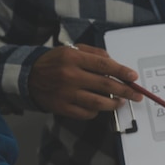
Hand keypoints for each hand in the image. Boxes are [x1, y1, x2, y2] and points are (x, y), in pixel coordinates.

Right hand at [28, 43, 143, 118]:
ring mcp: (66, 94)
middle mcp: (70, 76)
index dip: (122, 72)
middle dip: (125, 91)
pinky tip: (100, 107)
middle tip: (137, 95)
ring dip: (113, 104)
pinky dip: (96, 111)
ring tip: (121, 102)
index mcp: (73, 58)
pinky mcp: (62, 108)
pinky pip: (87, 113)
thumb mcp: (72, 50)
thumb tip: (116, 64)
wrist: (28, 77)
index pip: (104, 66)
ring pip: (98, 103)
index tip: (134, 77)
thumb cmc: (56, 62)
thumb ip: (94, 54)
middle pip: (105, 85)